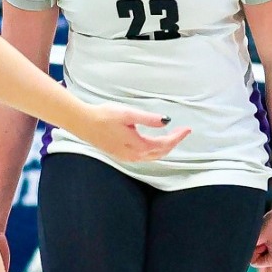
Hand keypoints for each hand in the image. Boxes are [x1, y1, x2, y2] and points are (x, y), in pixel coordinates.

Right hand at [71, 103, 190, 162]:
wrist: (83, 123)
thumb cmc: (104, 116)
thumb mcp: (128, 113)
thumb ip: (148, 119)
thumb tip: (166, 121)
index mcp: (137, 145)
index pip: (164, 144)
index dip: (178, 137)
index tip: (188, 129)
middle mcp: (134, 155)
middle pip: (161, 153)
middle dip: (174, 142)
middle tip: (183, 131)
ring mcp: (126, 157)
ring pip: (152, 156)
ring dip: (165, 148)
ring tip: (173, 136)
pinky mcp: (121, 155)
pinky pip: (144, 157)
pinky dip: (154, 151)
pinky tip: (154, 143)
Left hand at [251, 205, 271, 268]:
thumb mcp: (258, 236)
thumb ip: (249, 247)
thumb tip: (240, 253)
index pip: (255, 262)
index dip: (251, 251)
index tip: (256, 238)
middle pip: (261, 257)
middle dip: (258, 246)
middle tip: (263, 234)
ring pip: (265, 250)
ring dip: (263, 242)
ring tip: (268, 232)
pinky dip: (269, 239)